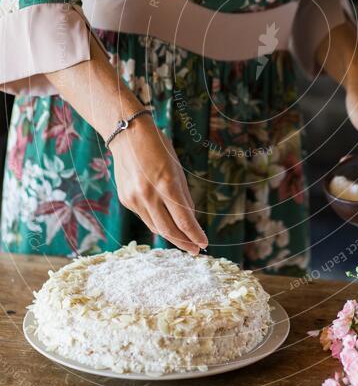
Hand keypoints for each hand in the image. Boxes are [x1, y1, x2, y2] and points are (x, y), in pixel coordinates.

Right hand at [110, 116, 207, 253]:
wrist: (127, 135)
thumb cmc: (158, 147)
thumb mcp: (177, 168)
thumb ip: (183, 195)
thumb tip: (190, 219)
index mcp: (166, 184)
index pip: (183, 219)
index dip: (195, 234)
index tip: (204, 244)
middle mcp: (148, 195)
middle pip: (169, 229)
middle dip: (184, 242)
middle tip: (195, 250)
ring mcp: (134, 199)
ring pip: (155, 226)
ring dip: (171, 236)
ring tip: (184, 241)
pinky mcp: (126, 200)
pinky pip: (145, 216)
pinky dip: (157, 221)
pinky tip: (165, 222)